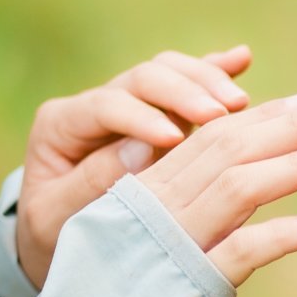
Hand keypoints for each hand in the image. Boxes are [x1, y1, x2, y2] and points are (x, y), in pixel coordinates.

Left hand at [16, 46, 253, 286]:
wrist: (56, 238)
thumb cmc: (54, 234)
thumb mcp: (57, 217)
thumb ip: (92, 182)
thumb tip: (142, 149)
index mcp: (61, 125)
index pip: (106, 105)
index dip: (141, 117)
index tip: (175, 139)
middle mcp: (94, 105)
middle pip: (142, 78)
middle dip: (184, 92)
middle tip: (220, 114)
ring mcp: (128, 105)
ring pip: (167, 72)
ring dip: (206, 81)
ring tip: (240, 102)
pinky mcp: (155, 114)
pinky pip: (185, 84)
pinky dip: (214, 70)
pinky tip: (242, 58)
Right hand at [137, 92, 296, 286]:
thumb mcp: (134, 241)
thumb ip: (173, 208)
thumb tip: (221, 179)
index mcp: (145, 191)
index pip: (212, 137)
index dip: (265, 116)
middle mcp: (157, 208)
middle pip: (231, 148)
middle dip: (293, 125)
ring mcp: (172, 246)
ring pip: (240, 187)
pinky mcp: (188, 289)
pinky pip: (243, 250)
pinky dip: (285, 234)